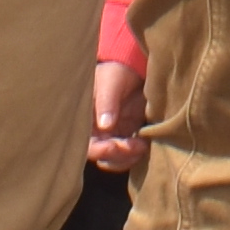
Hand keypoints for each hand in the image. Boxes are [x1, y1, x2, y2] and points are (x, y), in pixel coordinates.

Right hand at [85, 50, 146, 175]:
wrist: (133, 69)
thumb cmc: (115, 71)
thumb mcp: (110, 81)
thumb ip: (106, 102)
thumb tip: (104, 125)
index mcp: (84, 120)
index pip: (85, 144)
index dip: (98, 150)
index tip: (114, 145)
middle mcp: (95, 131)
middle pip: (101, 156)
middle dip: (118, 155)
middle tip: (135, 145)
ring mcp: (111, 135)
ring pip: (115, 159)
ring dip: (128, 158)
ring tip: (142, 145)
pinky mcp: (126, 136)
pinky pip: (128, 154)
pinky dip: (135, 154)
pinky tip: (144, 143)